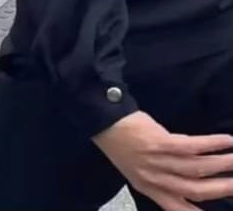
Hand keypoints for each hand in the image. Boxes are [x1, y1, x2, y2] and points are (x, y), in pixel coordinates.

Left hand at [93, 111, 232, 210]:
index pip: (179, 208)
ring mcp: (159, 161)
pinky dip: (212, 145)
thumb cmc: (122, 144)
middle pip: (196, 190)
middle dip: (222, 189)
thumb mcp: (137, 171)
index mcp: (151, 190)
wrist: (103, 122)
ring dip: (222, 165)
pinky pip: (193, 147)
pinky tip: (227, 141)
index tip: (222, 210)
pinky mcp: (161, 142)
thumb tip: (187, 186)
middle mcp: (156, 180)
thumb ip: (160, 182)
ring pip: (198, 169)